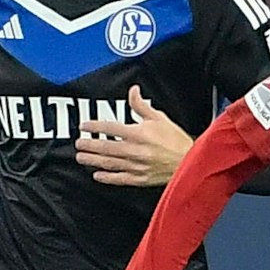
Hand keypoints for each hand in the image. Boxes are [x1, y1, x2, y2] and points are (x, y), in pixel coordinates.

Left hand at [75, 85, 191, 186]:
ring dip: (93, 160)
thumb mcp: (160, 118)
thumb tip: (133, 91)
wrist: (191, 162)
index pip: (111, 128)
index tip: (84, 126)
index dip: (95, 127)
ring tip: (81, 158)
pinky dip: (107, 178)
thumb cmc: (176, 141)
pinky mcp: (140, 179)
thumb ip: (141, 106)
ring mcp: (136, 166)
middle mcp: (135, 150)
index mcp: (139, 133)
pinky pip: (120, 178)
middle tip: (78, 144)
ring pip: (109, 163)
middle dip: (89, 145)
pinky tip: (97, 175)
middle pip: (106, 147)